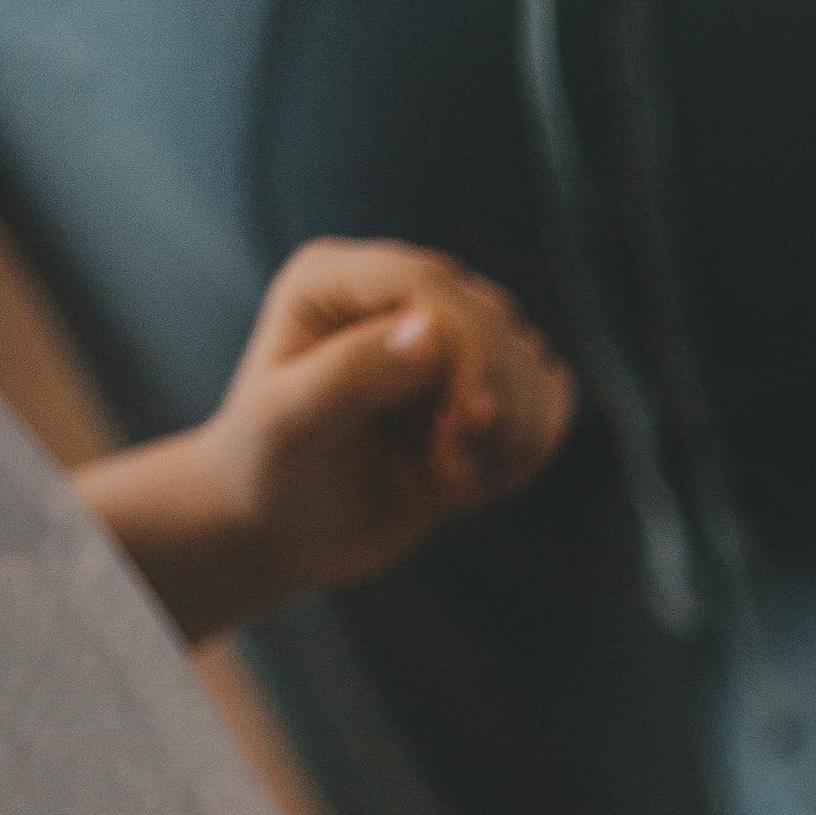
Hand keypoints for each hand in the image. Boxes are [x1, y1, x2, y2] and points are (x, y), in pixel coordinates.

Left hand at [77, 238, 574, 638]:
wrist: (285, 532)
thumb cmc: (268, 474)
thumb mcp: (288, 427)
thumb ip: (350, 375)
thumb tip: (430, 331)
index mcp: (336, 282)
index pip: (431, 285)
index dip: (469, 345)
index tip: (474, 419)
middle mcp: (396, 299)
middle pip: (491, 318)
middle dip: (493, 397)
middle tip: (455, 466)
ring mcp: (444, 343)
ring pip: (528, 359)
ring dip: (513, 433)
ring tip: (455, 483)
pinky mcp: (479, 389)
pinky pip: (547, 397)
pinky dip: (532, 445)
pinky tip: (482, 484)